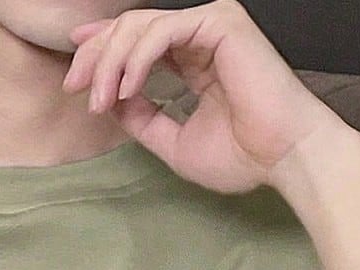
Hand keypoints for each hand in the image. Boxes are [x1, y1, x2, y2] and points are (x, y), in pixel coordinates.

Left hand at [63, 1, 354, 197]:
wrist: (284, 157)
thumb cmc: (243, 155)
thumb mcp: (175, 142)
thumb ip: (144, 120)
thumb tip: (111, 103)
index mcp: (194, 57)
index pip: (139, 41)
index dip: (102, 51)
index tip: (75, 76)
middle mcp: (202, 34)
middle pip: (132, 27)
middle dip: (97, 56)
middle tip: (75, 88)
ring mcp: (212, 23)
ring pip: (141, 26)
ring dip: (111, 62)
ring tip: (99, 98)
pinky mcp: (220, 22)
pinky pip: (162, 32)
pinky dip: (136, 59)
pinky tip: (125, 88)